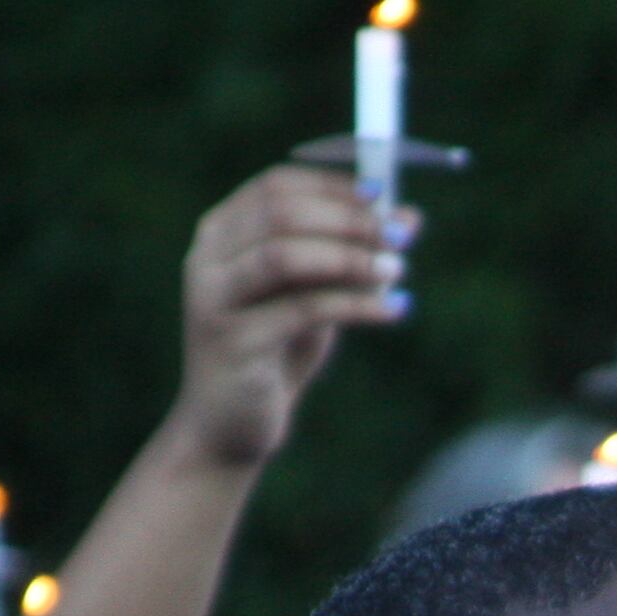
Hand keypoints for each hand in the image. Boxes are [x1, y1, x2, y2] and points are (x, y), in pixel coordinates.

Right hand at [167, 168, 402, 472]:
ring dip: (349, 258)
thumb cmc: (275, 353)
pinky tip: (394, 310)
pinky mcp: (232, 341)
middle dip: (348, 220)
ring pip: (285, 255)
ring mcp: (213, 298)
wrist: (229, 428)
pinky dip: (356, 304)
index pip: (276, 187)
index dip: (332, 187)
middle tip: (400, 235)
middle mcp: (208, 258)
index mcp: (221, 234)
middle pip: (281, 213)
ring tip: (397, 269)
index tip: (383, 196)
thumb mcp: (314, 295)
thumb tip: (408, 216)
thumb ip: (349, 255)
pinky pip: (303, 309)